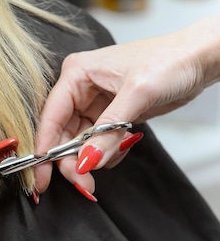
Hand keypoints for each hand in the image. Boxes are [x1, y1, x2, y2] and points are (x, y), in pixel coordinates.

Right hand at [34, 13, 219, 196]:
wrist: (200, 58)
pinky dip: (106, 153)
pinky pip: (96, 142)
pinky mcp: (108, 114)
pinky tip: (121, 149)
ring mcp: (93, 102)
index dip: (44, 149)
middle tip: (84, 181)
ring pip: (78, 142)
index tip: (41, 177)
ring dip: (91, 158)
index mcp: (76, 74)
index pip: (51, 117)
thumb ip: (108, 131)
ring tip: (113, 157)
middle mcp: (79, 88)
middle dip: (71, 160)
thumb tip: (86, 161)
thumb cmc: (170, 61)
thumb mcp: (138, 94)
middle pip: (61, 134)